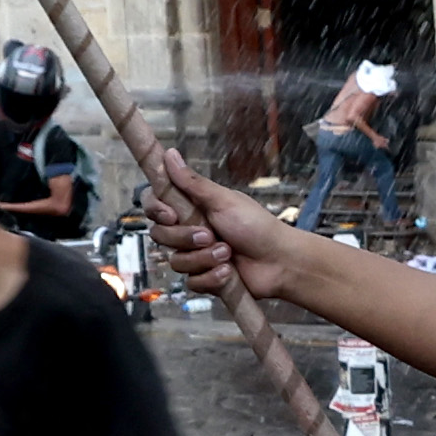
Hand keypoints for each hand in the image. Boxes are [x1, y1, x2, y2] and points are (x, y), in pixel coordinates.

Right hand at [152, 155, 292, 298]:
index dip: (156, 210)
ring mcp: (196, 256)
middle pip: (160, 235)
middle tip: (211, 236)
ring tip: (227, 254)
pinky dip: (211, 278)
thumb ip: (192, 182)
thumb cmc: (256, 226)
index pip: (156, 205)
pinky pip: (191, 282)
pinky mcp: (204, 279)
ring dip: (203, 259)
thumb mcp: (224, 201)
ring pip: (176, 262)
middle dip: (185, 238)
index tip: (170, 215)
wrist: (280, 261)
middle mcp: (190, 231)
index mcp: (192, 208)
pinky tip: (229, 273)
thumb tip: (169, 153)